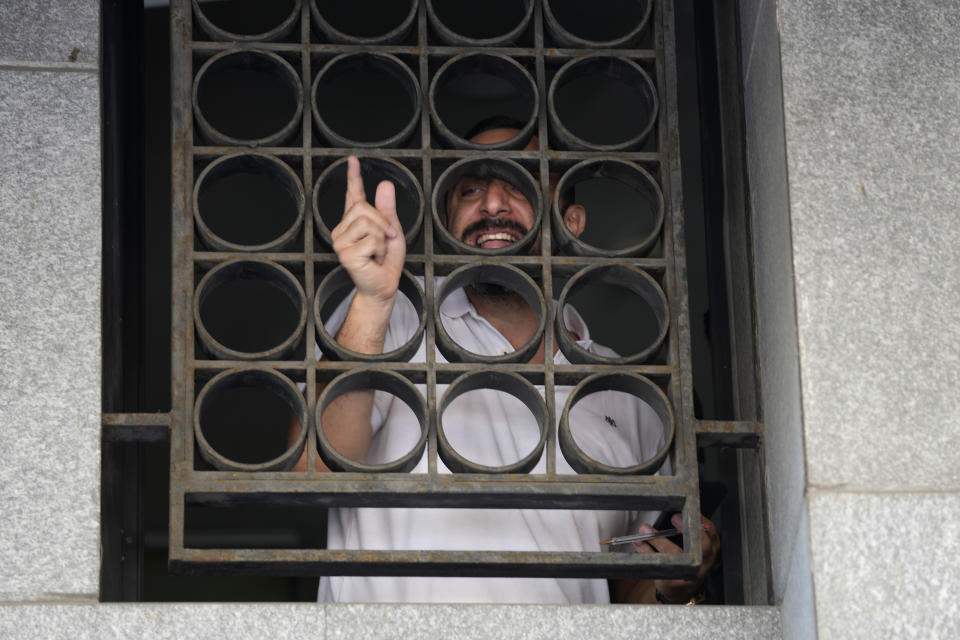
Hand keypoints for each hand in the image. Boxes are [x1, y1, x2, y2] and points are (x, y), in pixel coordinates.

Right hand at [331, 156, 405, 306]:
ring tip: (378, 252)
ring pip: (368, 223)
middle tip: (386, 241)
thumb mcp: (392, 231)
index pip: (353, 195)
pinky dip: (380, 249)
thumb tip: (384, 184)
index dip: (353, 177)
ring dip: (382, 238)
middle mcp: (342, 229)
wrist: (384, 285)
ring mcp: (340, 241)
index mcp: (354, 221)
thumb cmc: (386, 261)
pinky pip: (371, 240)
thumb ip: (388, 210)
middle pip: (364, 208)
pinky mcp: (345, 254)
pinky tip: (374, 259)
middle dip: (383, 223)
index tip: (352, 160)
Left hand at [633, 513, 719, 603]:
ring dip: (658, 539)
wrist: (680, 589)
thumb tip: (671, 507)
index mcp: (711, 546)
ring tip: (645, 529)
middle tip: (674, 517)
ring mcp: (692, 573)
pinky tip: (639, 543)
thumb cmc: (686, 559)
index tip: (684, 511)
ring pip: (677, 555)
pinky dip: (647, 551)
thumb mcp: (694, 543)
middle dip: (688, 529)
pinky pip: (661, 564)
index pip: (711, 531)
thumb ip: (688, 527)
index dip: (699, 520)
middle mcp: (705, 560)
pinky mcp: (676, 581)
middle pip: (703, 545)